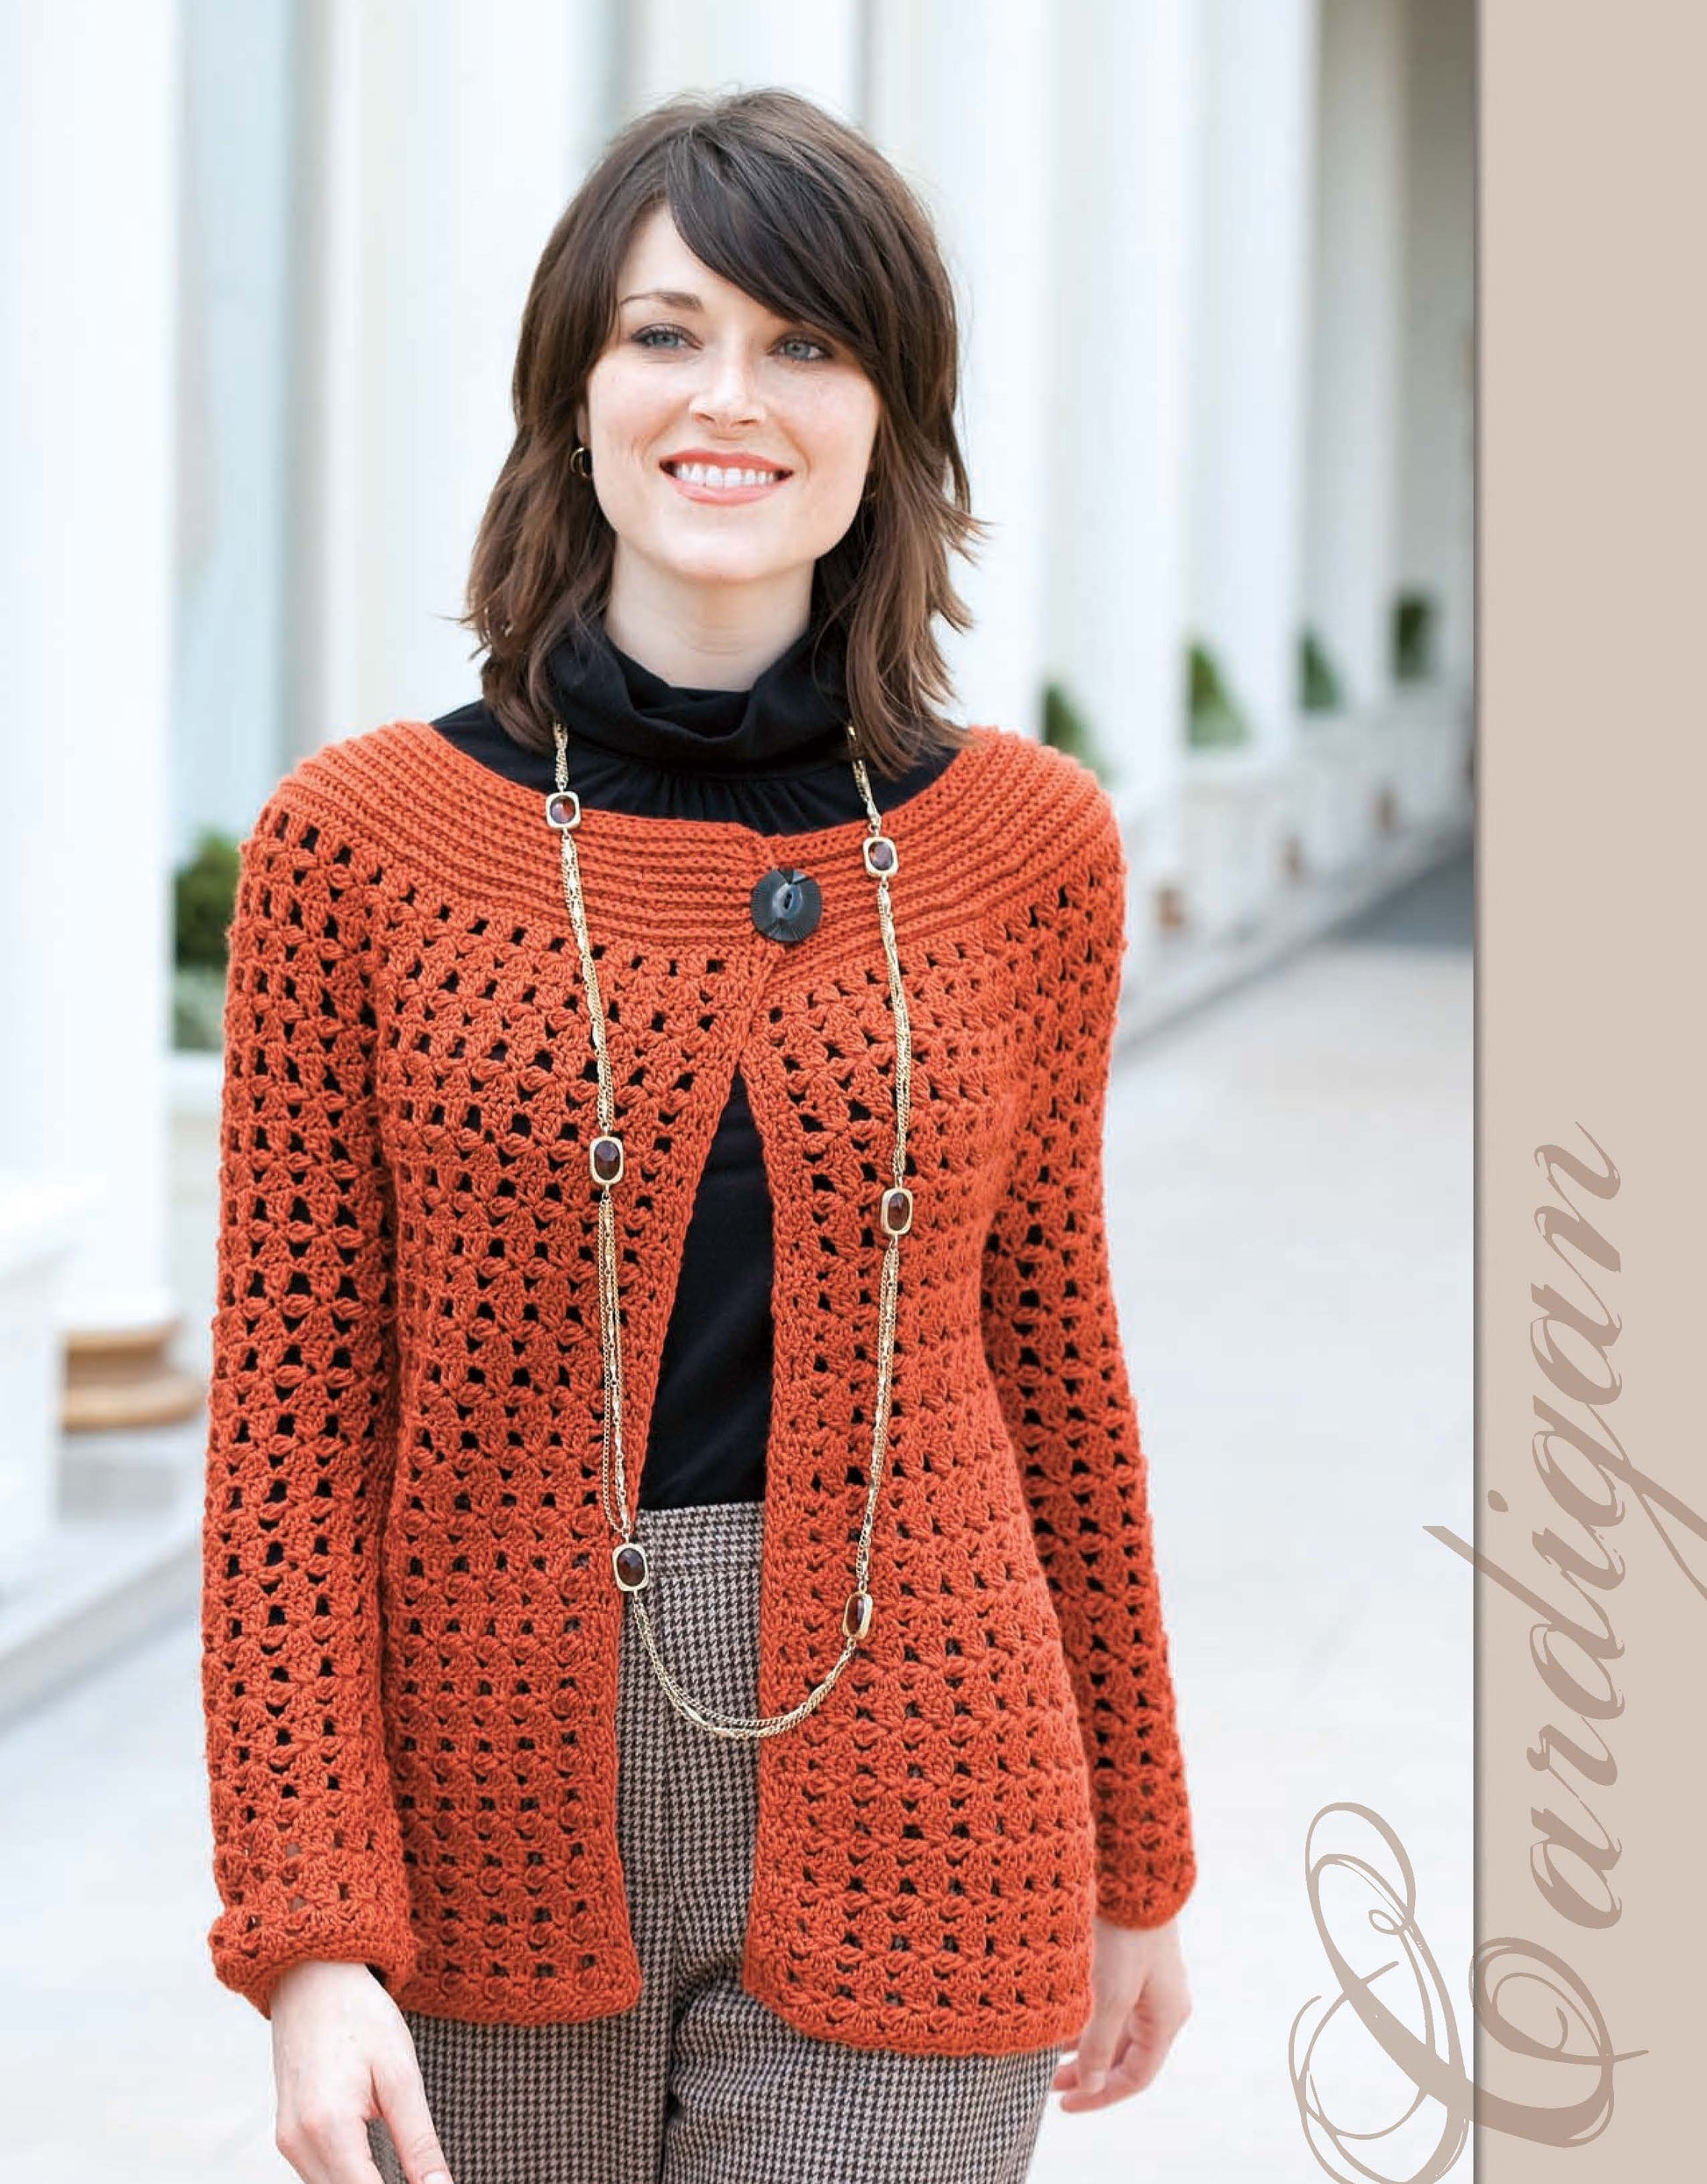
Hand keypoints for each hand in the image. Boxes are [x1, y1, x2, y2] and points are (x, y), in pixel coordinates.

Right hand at [269, 1960, 452, 2183]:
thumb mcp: (401, 2074)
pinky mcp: (288, 2135)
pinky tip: (375, 2169)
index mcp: (329, 2127)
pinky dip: (347, 2178)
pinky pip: (318, 2175)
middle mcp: (298, 2143)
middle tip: (425, 2177)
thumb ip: (418, 2141)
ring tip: (404, 2171)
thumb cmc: (361, 2016)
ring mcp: (288, 2141)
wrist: (312, 1975)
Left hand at [1053, 1913, 1191, 2111]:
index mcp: (1165, 2018)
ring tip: (1045, 2056)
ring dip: (1082, 2045)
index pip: (1135, 2076)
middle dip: (1087, 2073)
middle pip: (1122, 2054)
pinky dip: (1084, 2017)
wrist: (1135, 1873)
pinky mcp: (1129, 1960)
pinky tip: (1057, 2019)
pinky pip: (1107, 2003)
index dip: (1101, 2097)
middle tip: (1048, 2086)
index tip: (1064, 2106)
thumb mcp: (1109, 1995)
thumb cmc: (1127, 1935)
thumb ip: (1098, 2045)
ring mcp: (1146, 1981)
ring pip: (1112, 2028)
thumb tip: (1090, 2087)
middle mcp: (1160, 2003)